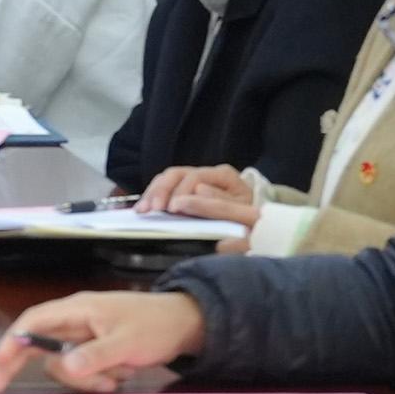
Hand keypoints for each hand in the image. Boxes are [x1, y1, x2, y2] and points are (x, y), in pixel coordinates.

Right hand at [0, 289, 203, 393]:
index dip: (12, 341)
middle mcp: (75, 321)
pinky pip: (81, 370)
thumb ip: (96, 355)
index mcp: (78, 309)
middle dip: (18, 365)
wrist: (185, 323)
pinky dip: (98, 378)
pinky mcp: (94, 350)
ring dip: (85, 379)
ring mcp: (83, 336)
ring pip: (62, 364)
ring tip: (116, 378)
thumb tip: (65, 367)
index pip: (34, 321)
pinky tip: (121, 373)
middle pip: (35, 343)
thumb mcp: (127, 342)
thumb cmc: (156, 325)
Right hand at [139, 164, 265, 225]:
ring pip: (166, 178)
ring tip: (142, 211)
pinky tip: (142, 209)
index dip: (181, 192)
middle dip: (161, 191)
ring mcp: (193, 179)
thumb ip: (222, 201)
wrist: (252, 220)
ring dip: (152, 194)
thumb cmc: (247, 216)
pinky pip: (163, 187)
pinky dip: (151, 197)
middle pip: (176, 174)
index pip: (196, 177)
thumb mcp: (241, 210)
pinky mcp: (183, 190)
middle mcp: (206, 173)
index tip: (171, 209)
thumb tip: (198, 190)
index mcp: (222, 175)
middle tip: (151, 209)